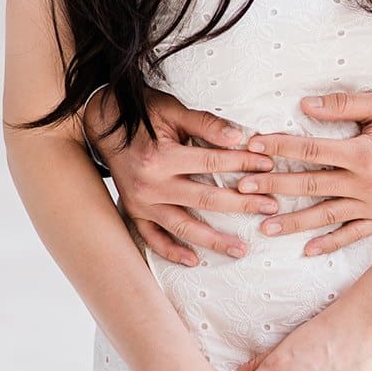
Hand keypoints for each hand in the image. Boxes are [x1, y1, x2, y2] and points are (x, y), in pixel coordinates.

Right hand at [87, 87, 277, 264]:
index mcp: (161, 156)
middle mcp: (149, 185)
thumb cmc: (143, 114)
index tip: (268, 165)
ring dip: (213, 240)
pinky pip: (152, 239)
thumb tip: (238, 137)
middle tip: (270, 207)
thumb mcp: (173, 110)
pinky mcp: (133, 212)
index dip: (243, 164)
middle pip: (205, 199)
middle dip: (242, 204)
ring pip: (183, 226)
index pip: (212, 163)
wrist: (101, 123)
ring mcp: (140, 203)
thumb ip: (205, 123)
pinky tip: (194, 260)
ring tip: (241, 249)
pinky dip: (171, 252)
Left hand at [236, 89, 371, 255]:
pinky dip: (330, 243)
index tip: (253, 146)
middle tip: (241, 187)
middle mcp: (365, 185)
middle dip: (273, 186)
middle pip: (310, 186)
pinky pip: (353, 234)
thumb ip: (345, 106)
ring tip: (264, 226)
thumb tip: (306, 106)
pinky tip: (308, 250)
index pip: (310, 151)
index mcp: (363, 154)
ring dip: (293, 222)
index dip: (279, 147)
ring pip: (326, 215)